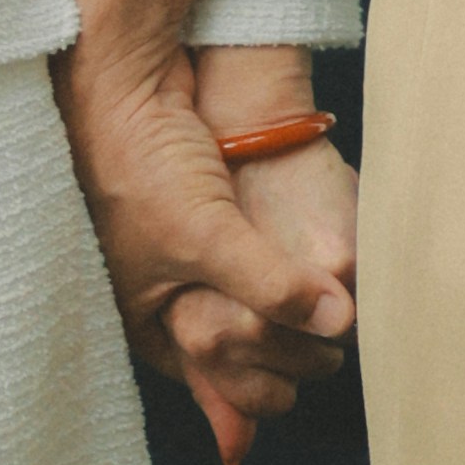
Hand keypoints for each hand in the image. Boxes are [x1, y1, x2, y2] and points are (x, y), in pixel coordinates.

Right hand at [53, 35, 352, 464]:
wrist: (124, 82)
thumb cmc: (141, 165)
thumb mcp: (204, 237)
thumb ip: (272, 287)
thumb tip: (340, 324)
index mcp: (153, 325)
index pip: (228, 382)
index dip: (277, 375)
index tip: (325, 355)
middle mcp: (175, 303)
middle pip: (249, 352)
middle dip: (291, 343)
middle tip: (336, 334)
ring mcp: (198, 265)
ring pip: (263, 311)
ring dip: (299, 307)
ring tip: (340, 302)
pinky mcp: (221, 226)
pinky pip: (267, 265)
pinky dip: (295, 271)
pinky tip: (328, 270)